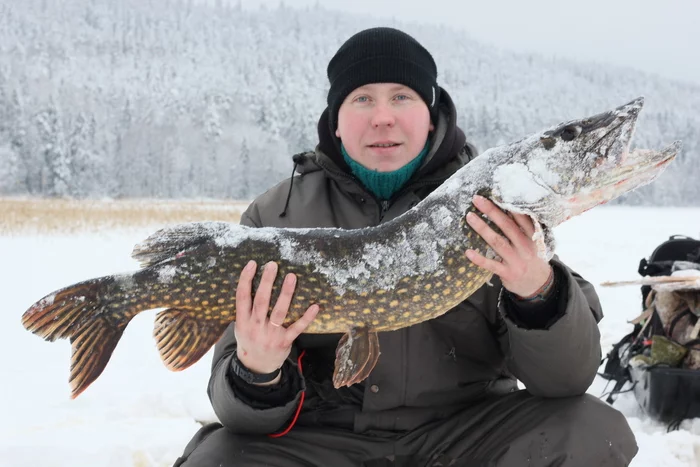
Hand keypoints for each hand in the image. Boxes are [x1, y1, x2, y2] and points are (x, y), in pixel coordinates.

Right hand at [234, 260, 318, 375]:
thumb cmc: (249, 340)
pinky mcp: (284, 342)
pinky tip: (315, 306)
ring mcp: (271, 335)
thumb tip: (251, 282)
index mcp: (243, 321)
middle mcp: (256, 327)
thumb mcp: (240, 326)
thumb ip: (245, 309)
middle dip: (266, 282)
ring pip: (279, 312)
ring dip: (286, 294)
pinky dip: (307, 318)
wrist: (256, 367)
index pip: (242, 297)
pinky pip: (297, 328)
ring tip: (291, 276)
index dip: (246, 280)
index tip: (252, 263)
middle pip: (261, 301)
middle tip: (272, 265)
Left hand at [465, 195, 552, 296]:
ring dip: (482, 229)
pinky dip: (479, 259)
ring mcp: (516, 260)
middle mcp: (525, 246)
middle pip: (507, 226)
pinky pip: (491, 265)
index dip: (508, 204)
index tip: (495, 192)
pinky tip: (468, 252)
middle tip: (477, 199)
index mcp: (532, 236)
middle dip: (492, 211)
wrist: (538, 284)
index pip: (521, 217)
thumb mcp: (533, 240)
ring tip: (469, 217)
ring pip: (497, 242)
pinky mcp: (508, 272)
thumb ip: (523, 226)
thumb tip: (507, 206)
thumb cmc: (531, 257)